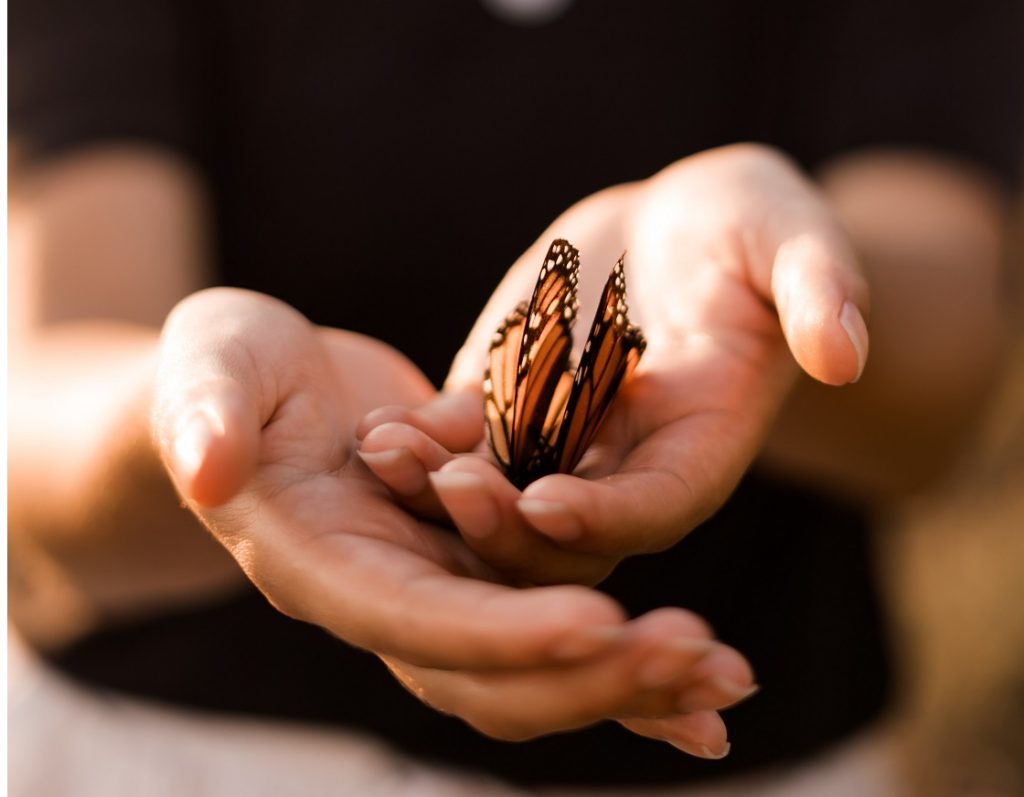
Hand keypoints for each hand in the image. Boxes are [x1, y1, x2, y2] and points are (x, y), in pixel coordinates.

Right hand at [150, 287, 753, 754]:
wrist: (254, 393)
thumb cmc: (224, 372)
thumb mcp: (209, 368)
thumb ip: (204, 414)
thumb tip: (206, 469)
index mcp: (324, 564)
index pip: (416, 621)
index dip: (502, 631)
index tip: (599, 624)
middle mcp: (385, 599)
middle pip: (491, 674)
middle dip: (593, 677)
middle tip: (701, 662)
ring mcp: (434, 590)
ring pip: (536, 669)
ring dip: (630, 679)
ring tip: (729, 680)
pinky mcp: (472, 568)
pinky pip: (552, 624)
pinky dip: (621, 654)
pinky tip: (698, 677)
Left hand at [358, 143, 869, 583]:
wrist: (677, 227)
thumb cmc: (748, 229)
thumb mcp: (791, 240)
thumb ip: (817, 289)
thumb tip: (845, 350)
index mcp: (703, 446)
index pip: (659, 504)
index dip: (606, 512)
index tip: (549, 504)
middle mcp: (626, 467)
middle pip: (566, 528)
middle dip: (509, 521)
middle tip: (452, 490)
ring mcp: (559, 445)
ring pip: (499, 495)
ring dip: (442, 489)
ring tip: (385, 454)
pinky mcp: (506, 409)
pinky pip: (461, 441)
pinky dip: (421, 442)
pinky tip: (374, 427)